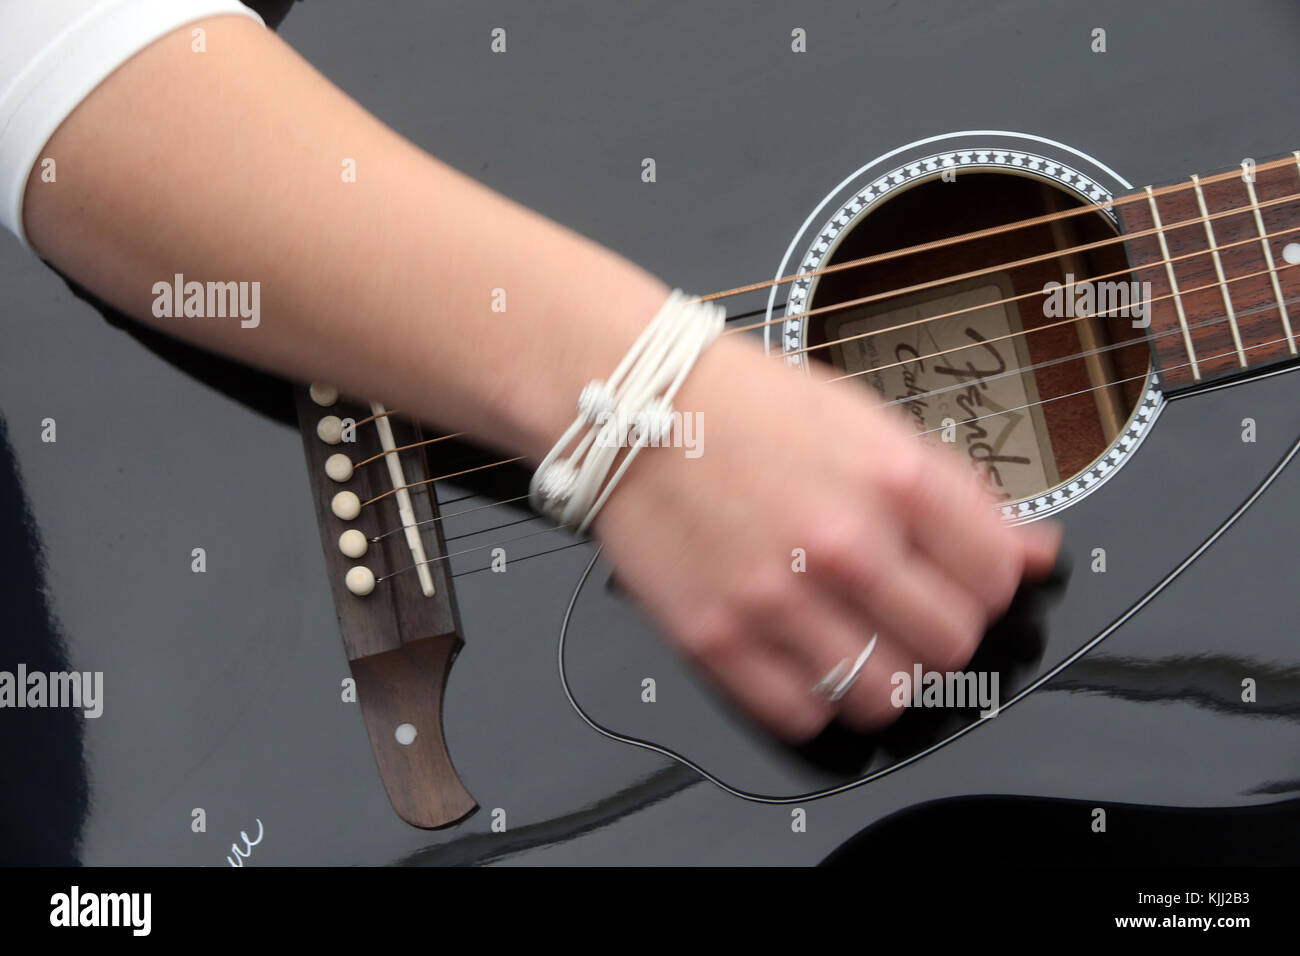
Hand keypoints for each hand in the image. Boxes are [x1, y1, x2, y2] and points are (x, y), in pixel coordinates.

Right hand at [592, 334, 1060, 742]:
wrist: (635, 404)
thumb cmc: (749, 408)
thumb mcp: (868, 423)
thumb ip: (960, 493)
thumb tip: (1036, 552)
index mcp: (894, 477)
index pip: (997, 579)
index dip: (990, 587)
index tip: (965, 583)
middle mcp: (842, 542)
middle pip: (951, 646)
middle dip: (941, 635)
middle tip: (910, 615)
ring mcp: (777, 596)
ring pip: (886, 695)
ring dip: (886, 678)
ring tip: (860, 645)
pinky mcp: (717, 637)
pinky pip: (802, 714)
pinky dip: (815, 699)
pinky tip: (804, 657)